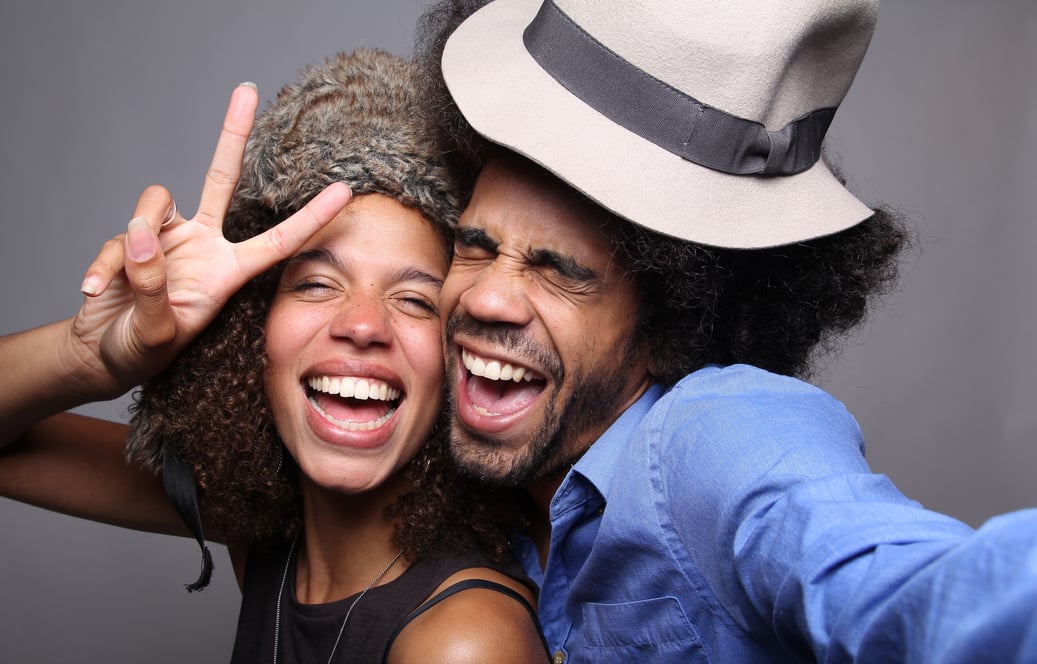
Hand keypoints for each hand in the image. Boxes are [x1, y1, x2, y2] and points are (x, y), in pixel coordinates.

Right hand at [65, 83, 350, 397]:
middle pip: (221, 177)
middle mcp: (204, 245)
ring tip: (120, 284)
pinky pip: (118, 236)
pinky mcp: (132, 236)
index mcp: (228, 272)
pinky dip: (104, 265)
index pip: (279, 241)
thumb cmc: (142, 350)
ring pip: (154, 204)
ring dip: (133, 240)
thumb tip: (144, 237)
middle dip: (232, 133)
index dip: (312, 218)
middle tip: (246, 90)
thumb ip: (153, 287)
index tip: (345, 191)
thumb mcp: (156, 332)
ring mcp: (167, 236)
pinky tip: (96, 291)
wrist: (103, 354)